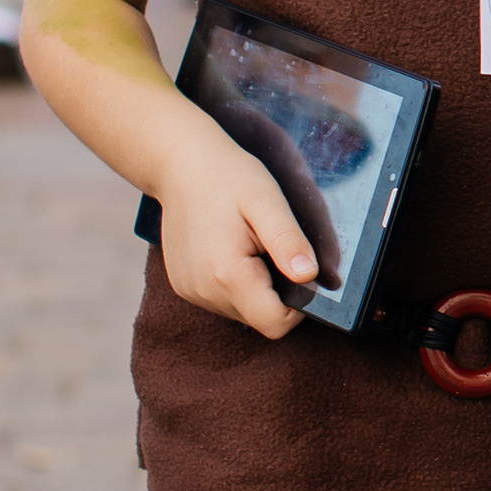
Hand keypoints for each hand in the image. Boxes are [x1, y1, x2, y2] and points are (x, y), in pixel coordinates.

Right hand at [154, 139, 316, 339]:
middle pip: (259, 318)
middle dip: (276, 291)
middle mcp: (204, 291)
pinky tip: (231, 249)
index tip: (296, 269)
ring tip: (249, 245)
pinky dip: (235, 283)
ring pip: (242, 311)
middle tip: (270, 247)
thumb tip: (309, 276)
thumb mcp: (267, 201)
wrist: (181, 166)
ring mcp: (191, 291)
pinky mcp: (185, 286)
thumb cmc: (227, 178)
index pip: (275, 324)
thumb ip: (288, 241)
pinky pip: (222, 300)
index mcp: (227, 274)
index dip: (297, 305)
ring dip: (255, 287)